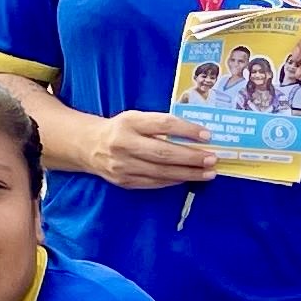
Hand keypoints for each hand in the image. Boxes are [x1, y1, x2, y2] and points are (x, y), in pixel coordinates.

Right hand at [88, 111, 216, 188]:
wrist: (89, 146)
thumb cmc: (121, 128)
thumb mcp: (136, 118)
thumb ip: (159, 124)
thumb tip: (195, 135)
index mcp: (129, 122)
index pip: (163, 124)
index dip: (186, 130)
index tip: (207, 135)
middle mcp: (124, 144)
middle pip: (163, 153)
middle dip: (191, 157)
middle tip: (212, 159)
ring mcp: (123, 166)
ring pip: (161, 172)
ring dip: (188, 173)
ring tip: (208, 173)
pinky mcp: (124, 181)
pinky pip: (154, 183)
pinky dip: (173, 181)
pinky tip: (188, 178)